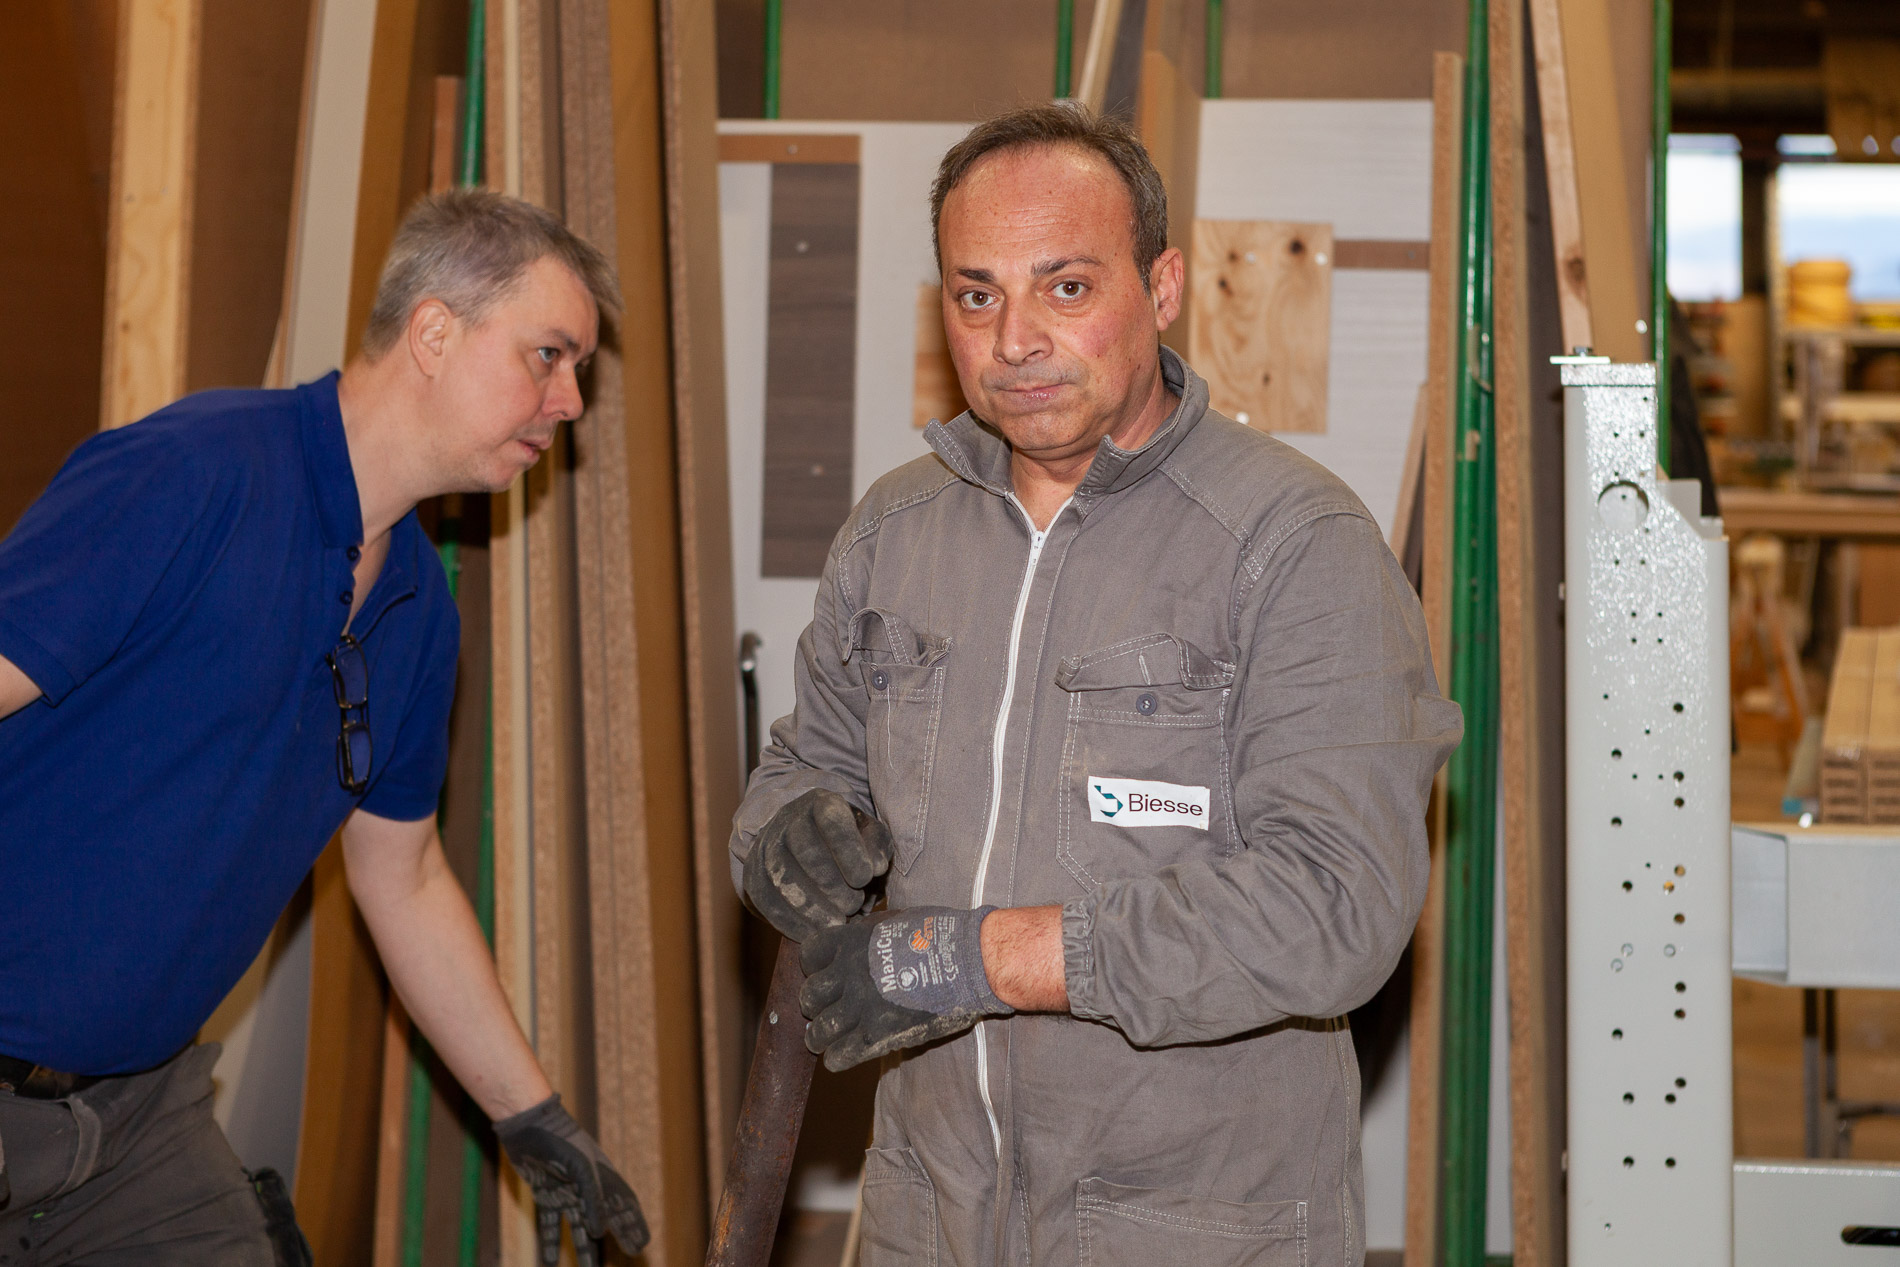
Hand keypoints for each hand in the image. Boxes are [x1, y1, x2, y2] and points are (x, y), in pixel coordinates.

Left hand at [494, 1094, 648, 1266]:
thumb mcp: (582, 1170)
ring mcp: (568, 1193)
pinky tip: (548, 1262)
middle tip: (631, 1253)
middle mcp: (588, 1188)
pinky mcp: (546, 1195)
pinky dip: (550, 1243)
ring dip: (583, 1250)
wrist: (529, 1126)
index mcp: (604, 1178)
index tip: (642, 1245)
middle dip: (619, 1237)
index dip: (634, 1225)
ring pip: (579, 1228)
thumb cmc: (561, 1142)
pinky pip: (551, 1224)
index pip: (624, 1207)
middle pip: (607, 1219)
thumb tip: (600, 1233)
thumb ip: (593, 1200)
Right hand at [743, 789, 893, 941]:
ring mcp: (766, 845)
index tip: (866, 878)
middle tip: (852, 906)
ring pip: (781, 876)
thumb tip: (875, 867)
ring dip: (811, 907)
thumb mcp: (870, 835)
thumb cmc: (848, 842)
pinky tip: (812, 934)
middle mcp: (788, 819)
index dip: (848, 849)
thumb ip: (877, 847)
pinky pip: (765, 899)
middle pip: (804, 849)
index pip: (831, 819)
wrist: (808, 844)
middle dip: (831, 883)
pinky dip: (789, 921)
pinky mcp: (753, 874)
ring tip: (836, 924)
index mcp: (821, 803)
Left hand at [799, 906, 1012, 1071]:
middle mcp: (848, 974)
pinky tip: (842, 1054)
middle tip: (827, 1008)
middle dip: (815, 1003)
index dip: (815, 966)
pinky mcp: (877, 1035)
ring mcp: (860, 1007)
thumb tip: (854, 941)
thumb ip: (866, 935)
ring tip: (824, 1038)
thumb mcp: (894, 922)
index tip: (825, 973)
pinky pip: (839, 1055)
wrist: (969, 962)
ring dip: (819, 1034)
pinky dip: (836, 1057)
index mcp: (850, 942)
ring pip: (818, 1030)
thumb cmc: (940, 936)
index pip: (810, 956)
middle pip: (810, 996)